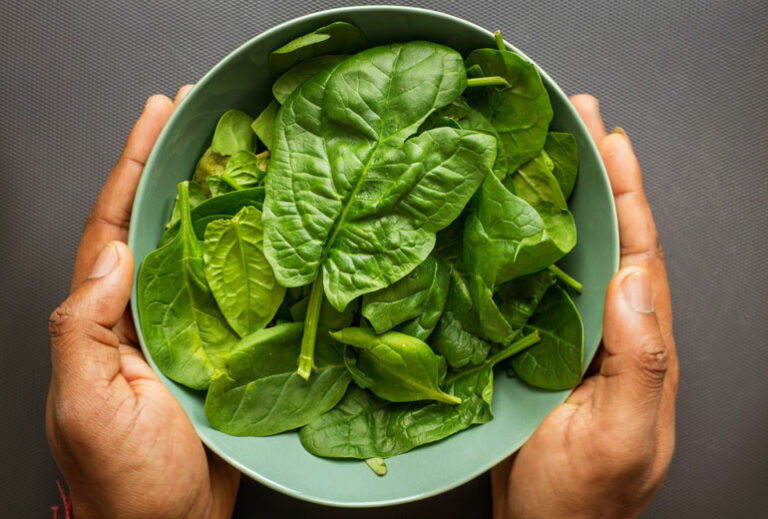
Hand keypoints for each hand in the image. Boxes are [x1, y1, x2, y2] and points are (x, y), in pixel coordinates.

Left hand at [46, 88, 240, 518]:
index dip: (132, 166)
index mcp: (103, 317)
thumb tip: (110, 254)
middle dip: (171, 165)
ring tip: (237, 153)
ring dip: (214, 199)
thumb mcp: (84, 404)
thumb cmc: (125, 478)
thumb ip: (84, 329)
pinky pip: (234, 288)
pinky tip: (268, 227)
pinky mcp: (221, 347)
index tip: (157, 116)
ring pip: (198, 248)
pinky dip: (248, 252)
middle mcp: (142, 312)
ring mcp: (183, 328)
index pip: (112, 225)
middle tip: (200, 115)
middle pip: (156, 222)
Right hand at [492, 95, 678, 518]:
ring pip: (567, 251)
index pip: (639, 250)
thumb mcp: (622, 438)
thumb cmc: (582, 499)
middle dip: (595, 173)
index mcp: (640, 341)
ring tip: (540, 148)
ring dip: (557, 198)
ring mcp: (569, 334)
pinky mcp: (532, 345)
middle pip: (606, 235)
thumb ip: (642, 363)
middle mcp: (608, 327)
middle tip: (575, 118)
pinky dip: (520, 242)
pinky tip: (502, 216)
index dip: (626, 191)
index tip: (610, 139)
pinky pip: (528, 282)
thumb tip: (636, 281)